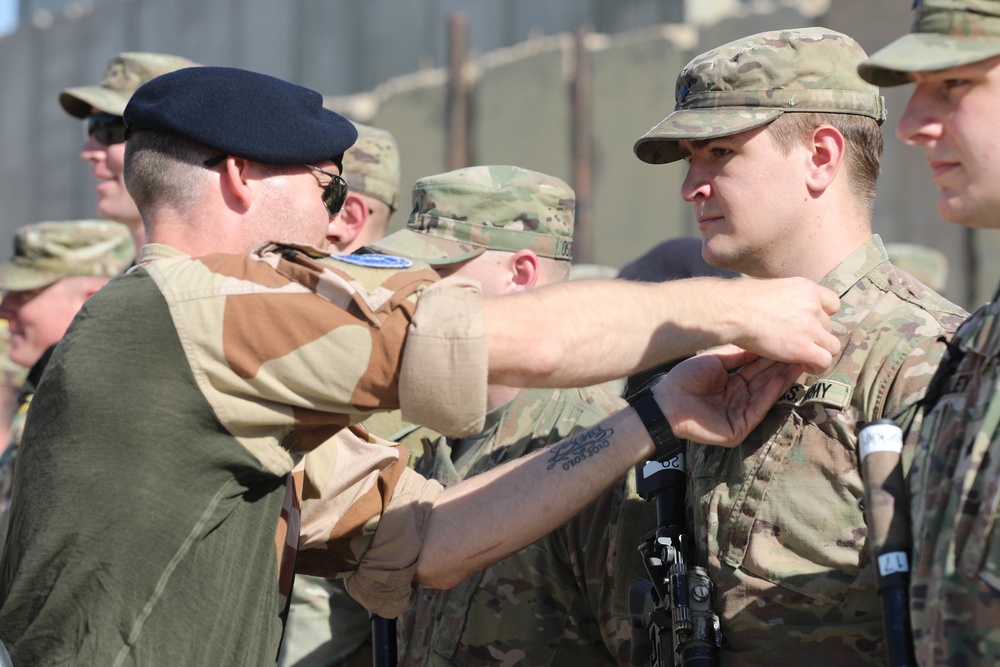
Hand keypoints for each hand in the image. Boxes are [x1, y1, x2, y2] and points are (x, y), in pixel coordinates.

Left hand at [654, 345, 801, 446]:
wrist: (665, 401)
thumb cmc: (684, 379)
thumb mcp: (716, 362)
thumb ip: (739, 356)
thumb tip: (761, 342)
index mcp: (732, 385)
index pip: (757, 371)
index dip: (772, 358)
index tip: (788, 341)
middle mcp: (738, 400)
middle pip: (765, 381)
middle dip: (782, 366)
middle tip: (803, 350)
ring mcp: (739, 416)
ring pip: (766, 395)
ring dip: (782, 378)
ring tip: (798, 361)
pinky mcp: (738, 430)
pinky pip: (758, 409)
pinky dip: (770, 393)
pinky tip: (781, 377)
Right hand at [728, 277, 840, 374]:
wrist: (733, 311)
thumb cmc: (740, 300)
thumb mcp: (772, 289)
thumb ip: (787, 299)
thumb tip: (784, 310)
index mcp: (806, 288)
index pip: (833, 304)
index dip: (822, 316)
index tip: (808, 323)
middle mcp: (813, 305)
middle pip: (829, 327)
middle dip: (815, 336)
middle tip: (796, 341)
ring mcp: (811, 326)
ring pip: (832, 346)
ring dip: (818, 351)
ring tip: (800, 356)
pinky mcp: (803, 347)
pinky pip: (825, 361)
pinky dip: (817, 367)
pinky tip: (802, 365)